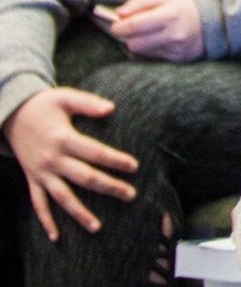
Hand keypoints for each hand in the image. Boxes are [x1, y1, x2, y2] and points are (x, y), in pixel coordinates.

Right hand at [3, 88, 137, 239]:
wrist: (11, 115)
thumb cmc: (43, 105)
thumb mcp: (65, 97)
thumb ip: (88, 103)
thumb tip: (111, 108)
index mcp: (63, 139)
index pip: (94, 153)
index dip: (114, 160)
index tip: (134, 166)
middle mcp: (52, 159)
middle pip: (84, 178)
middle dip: (108, 187)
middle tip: (131, 195)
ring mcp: (41, 172)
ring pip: (62, 197)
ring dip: (79, 213)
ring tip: (97, 227)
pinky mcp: (32, 179)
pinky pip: (38, 203)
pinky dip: (45, 221)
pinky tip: (56, 237)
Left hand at [110, 0, 203, 61]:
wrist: (216, 21)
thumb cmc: (186, 7)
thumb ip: (140, 3)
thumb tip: (119, 13)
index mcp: (170, 14)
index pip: (134, 26)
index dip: (119, 26)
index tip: (116, 24)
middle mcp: (173, 34)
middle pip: (134, 43)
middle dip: (127, 36)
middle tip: (130, 29)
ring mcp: (176, 48)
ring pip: (141, 52)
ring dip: (139, 43)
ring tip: (147, 34)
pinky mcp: (178, 59)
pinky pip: (153, 56)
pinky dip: (151, 48)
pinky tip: (160, 40)